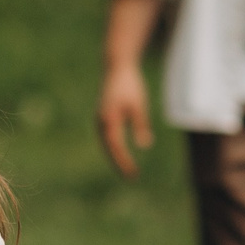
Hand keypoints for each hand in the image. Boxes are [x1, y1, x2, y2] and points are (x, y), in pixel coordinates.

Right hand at [97, 62, 153, 178]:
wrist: (116, 67)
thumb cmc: (130, 85)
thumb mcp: (139, 105)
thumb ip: (140, 125)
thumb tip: (144, 145)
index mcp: (109, 120)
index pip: (117, 147)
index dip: (124, 162)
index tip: (133, 173)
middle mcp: (101, 122)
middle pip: (109, 149)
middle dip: (119, 163)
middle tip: (130, 177)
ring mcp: (100, 119)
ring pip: (106, 144)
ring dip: (115, 157)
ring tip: (126, 169)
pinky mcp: (103, 116)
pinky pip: (107, 137)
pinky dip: (113, 147)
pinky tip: (120, 153)